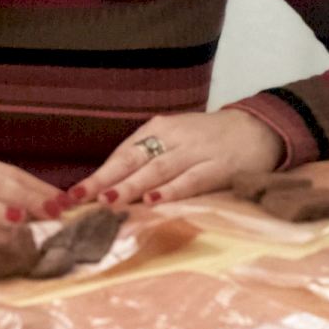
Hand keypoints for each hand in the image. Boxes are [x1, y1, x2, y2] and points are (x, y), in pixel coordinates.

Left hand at [69, 109, 285, 207]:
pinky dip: (172, 190)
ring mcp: (195, 151)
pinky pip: (191, 180)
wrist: (256, 127)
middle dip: (104, 180)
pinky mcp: (217, 166)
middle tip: (78, 198)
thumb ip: (147, 158)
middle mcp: (172, 137)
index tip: (71, 194)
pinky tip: (154, 200)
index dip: (97, 173)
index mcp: (158, 129)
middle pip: (133, 160)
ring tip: (108, 200)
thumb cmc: (208, 138)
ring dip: (132, 186)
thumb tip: (109, 185)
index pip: (122, 152)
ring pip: (158, 169)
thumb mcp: (174, 139)